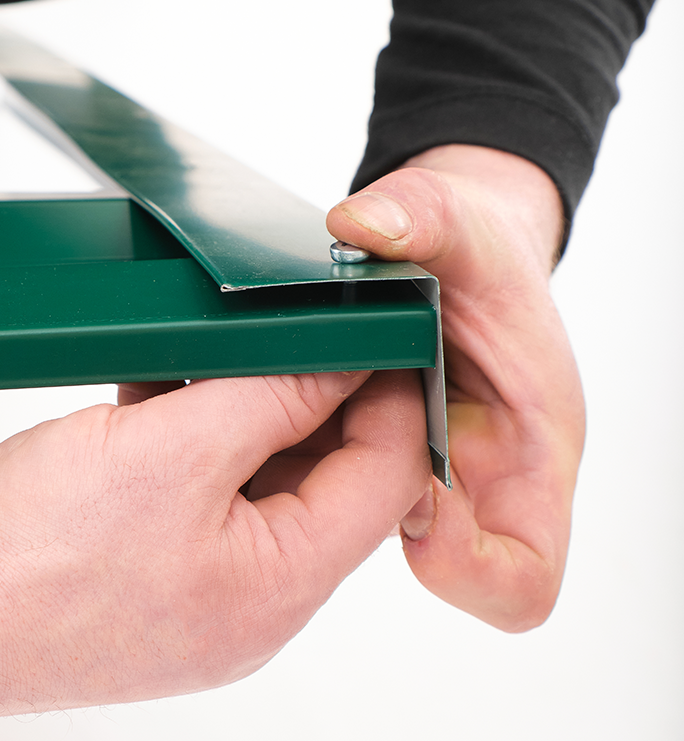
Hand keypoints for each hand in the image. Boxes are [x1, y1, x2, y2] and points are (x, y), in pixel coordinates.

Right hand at [0, 369, 429, 717]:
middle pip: (330, 479)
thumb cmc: (27, 562)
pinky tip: (182, 391)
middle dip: (323, 399)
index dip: (393, 399)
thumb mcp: (175, 451)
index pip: (385, 480)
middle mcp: (254, 596)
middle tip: (311, 333)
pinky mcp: (162, 562)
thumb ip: (275, 398)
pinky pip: (213, 486)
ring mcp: (206, 582)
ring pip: (267, 477)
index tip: (383, 339)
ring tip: (241, 356)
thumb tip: (341, 362)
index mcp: (279, 586)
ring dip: (258, 411)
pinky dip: (207, 433)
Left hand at [327, 144, 585, 631]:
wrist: (452, 255)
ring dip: (311, 472)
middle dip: (362, 499)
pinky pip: (315, 476)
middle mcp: (468, 479)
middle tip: (328, 426)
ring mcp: (411, 471)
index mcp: (528, 451)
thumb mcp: (461, 224)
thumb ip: (425, 216)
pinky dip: (284, 443)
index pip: (520, 573)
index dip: (468, 567)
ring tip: (290, 399)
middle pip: (420, 555)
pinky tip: (260, 393)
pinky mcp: (361, 451)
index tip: (415, 507)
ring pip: (351, 517)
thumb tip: (361, 225)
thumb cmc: (479, 254)